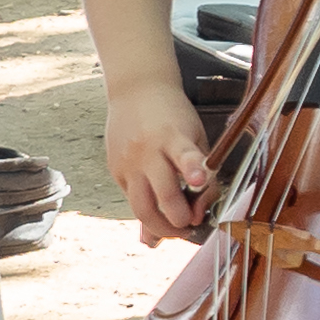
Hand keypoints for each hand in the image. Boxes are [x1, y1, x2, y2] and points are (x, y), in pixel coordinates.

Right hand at [101, 79, 214, 243]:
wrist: (137, 90)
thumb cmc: (173, 117)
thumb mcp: (196, 136)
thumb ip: (203, 171)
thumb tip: (198, 213)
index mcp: (173, 137)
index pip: (185, 155)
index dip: (193, 170)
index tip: (199, 181)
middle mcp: (147, 151)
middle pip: (162, 196)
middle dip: (180, 222)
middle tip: (192, 227)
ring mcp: (128, 163)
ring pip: (141, 209)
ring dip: (161, 227)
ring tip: (177, 229)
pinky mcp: (115, 170)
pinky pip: (131, 201)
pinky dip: (148, 211)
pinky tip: (159, 211)